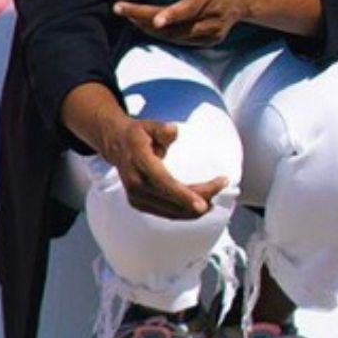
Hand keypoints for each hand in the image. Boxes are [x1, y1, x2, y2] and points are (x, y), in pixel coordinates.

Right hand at [98, 115, 228, 219]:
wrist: (116, 145)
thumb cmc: (138, 134)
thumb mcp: (148, 125)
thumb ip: (161, 129)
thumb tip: (173, 132)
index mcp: (139, 163)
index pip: (163, 183)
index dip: (183, 196)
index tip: (203, 204)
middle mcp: (136, 185)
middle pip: (172, 200)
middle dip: (200, 198)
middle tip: (222, 184)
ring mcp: (136, 197)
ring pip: (171, 211)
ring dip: (194, 208)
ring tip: (215, 196)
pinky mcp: (139, 204)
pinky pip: (166, 213)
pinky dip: (184, 211)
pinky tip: (199, 204)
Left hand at [113, 0, 251, 46]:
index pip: (189, 8)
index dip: (171, 15)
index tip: (154, 20)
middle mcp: (212, 17)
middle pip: (176, 25)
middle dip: (146, 20)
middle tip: (122, 10)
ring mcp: (212, 32)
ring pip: (176, 37)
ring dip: (151, 29)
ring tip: (130, 17)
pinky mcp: (210, 41)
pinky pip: (182, 41)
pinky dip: (164, 35)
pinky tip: (148, 25)